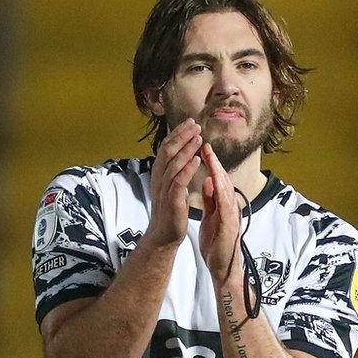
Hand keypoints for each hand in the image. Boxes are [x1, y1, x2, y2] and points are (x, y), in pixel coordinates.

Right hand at [145, 118, 203, 247]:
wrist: (164, 235)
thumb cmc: (171, 211)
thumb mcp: (172, 187)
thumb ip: (176, 171)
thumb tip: (184, 154)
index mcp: (160, 174)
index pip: (167, 148)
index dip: (177, 134)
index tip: (189, 122)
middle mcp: (159, 178)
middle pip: (168, 151)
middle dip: (181, 136)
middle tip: (194, 124)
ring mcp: (164, 189)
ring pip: (174, 163)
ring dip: (186, 149)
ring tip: (198, 137)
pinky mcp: (172, 200)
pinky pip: (179, 181)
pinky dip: (188, 169)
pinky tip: (197, 159)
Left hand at [198, 142, 241, 284]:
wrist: (223, 268)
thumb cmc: (217, 244)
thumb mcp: (212, 217)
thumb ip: (211, 200)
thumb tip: (209, 182)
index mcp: (224, 205)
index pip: (217, 180)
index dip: (210, 163)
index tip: (201, 148)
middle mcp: (231, 206)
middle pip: (222, 179)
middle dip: (213, 161)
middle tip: (205, 143)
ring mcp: (232, 214)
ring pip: (225, 188)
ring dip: (218, 171)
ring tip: (210, 156)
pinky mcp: (230, 224)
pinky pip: (225, 204)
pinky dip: (220, 191)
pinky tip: (215, 180)